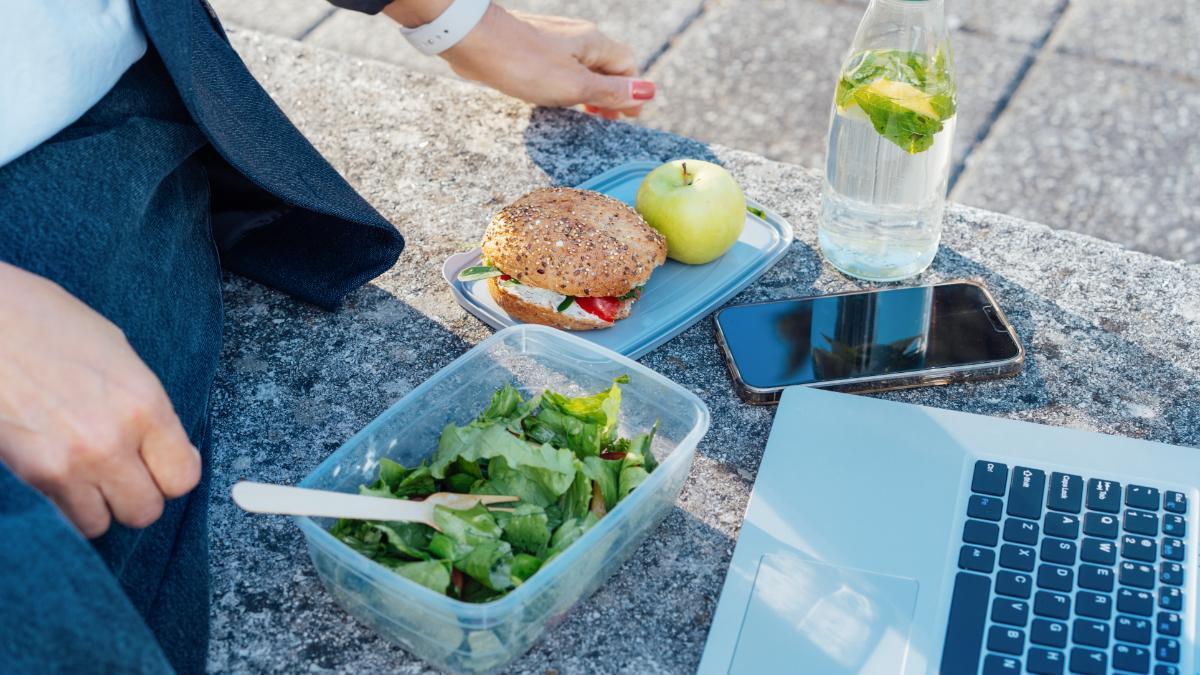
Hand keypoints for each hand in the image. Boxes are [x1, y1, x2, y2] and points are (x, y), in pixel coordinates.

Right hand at [0, 262, 200, 537]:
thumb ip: (144, 406)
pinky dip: (64, 509)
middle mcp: (112, 440)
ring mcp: (69, 462)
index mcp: (144, 403)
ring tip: (85, 476)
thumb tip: (163, 443)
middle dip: (137, 495)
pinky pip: (63, 519)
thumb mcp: (116, 354)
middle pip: (147, 509)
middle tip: (121, 473)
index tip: (160, 465)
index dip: (173, 473)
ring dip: (98, 506)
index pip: (184, 476)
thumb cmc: (44, 322)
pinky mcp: (32, 474)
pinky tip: (59, 479)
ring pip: (103, 524)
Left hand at [384, 2, 654, 118]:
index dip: (632, 92)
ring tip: (586, 114)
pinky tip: (555, 99)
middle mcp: (577, 38)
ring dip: (589, 91)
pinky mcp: (531, 49)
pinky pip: (559, 68)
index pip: (627, 66)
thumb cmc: (524, 63)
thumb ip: (610, 91)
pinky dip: (566, 85)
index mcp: (594, 43)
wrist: (473, 39)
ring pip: (582, 67)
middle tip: (609, 120)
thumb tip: (647, 92)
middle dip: (612, 93)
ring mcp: (553, 41)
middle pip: (607, 65)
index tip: (629, 116)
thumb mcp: (574, 86)